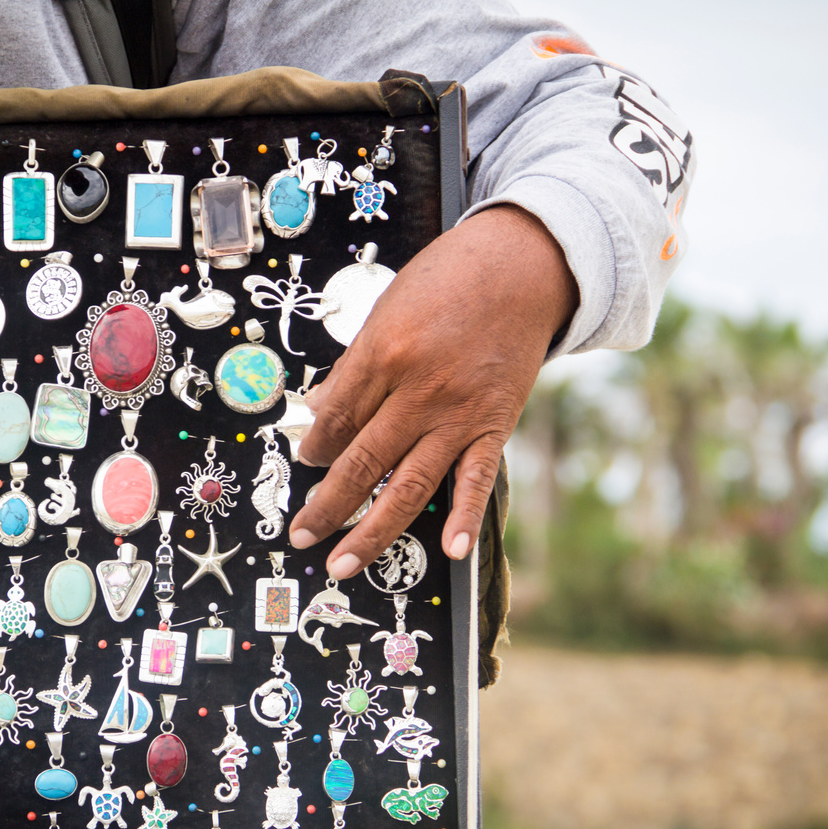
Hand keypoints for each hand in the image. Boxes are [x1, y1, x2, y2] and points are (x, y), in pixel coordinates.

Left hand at [287, 204, 577, 578]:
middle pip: (361, 460)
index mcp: (384, 353)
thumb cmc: (451, 280)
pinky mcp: (495, 425)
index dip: (313, 448)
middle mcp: (419, 389)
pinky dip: (463, 517)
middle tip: (302, 535)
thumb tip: (318, 410)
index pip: (336, 418)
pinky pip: (475, 479)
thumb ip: (354, 367)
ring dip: (372, 530)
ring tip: (344, 563)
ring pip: (407, 484)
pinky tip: (449, 550)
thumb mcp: (386, 310)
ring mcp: (458, 413)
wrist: (524, 265)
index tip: (304, 465)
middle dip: (326, 505)